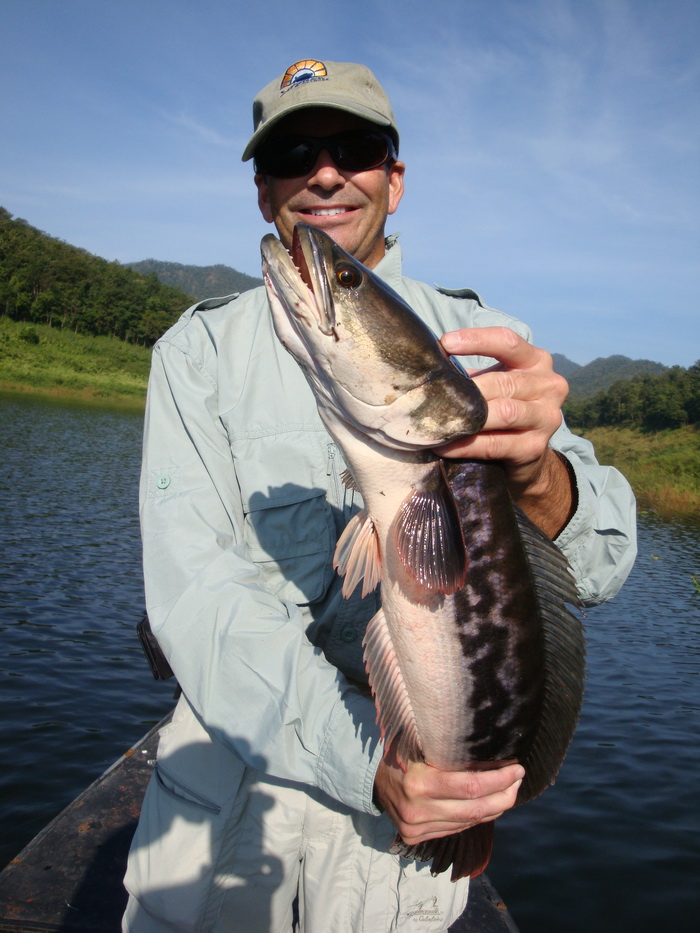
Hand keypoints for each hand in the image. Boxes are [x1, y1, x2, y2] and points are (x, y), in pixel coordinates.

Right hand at [374, 749, 523, 846]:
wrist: (368, 775)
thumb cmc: (401, 750)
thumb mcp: (421, 742)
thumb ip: (448, 749)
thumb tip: (489, 747)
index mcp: (419, 782)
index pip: (471, 787)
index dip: (499, 780)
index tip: (517, 769)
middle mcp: (417, 809)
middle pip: (475, 809)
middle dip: (504, 796)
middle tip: (518, 780)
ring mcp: (416, 827)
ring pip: (468, 822)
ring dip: (493, 808)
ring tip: (507, 792)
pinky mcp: (415, 837)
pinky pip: (455, 829)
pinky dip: (474, 818)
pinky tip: (485, 805)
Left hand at [438, 326, 574, 537]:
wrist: (526, 454)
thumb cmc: (501, 408)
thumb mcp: (494, 383)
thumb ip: (473, 374)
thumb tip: (429, 366)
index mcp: (536, 361)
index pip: (508, 342)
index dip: (477, 340)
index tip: (445, 343)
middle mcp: (549, 385)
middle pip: (504, 382)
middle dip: (468, 389)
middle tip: (433, 393)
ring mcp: (547, 417)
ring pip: (504, 413)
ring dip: (468, 417)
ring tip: (437, 421)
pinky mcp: (536, 447)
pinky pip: (496, 444)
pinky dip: (467, 445)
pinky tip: (445, 446)